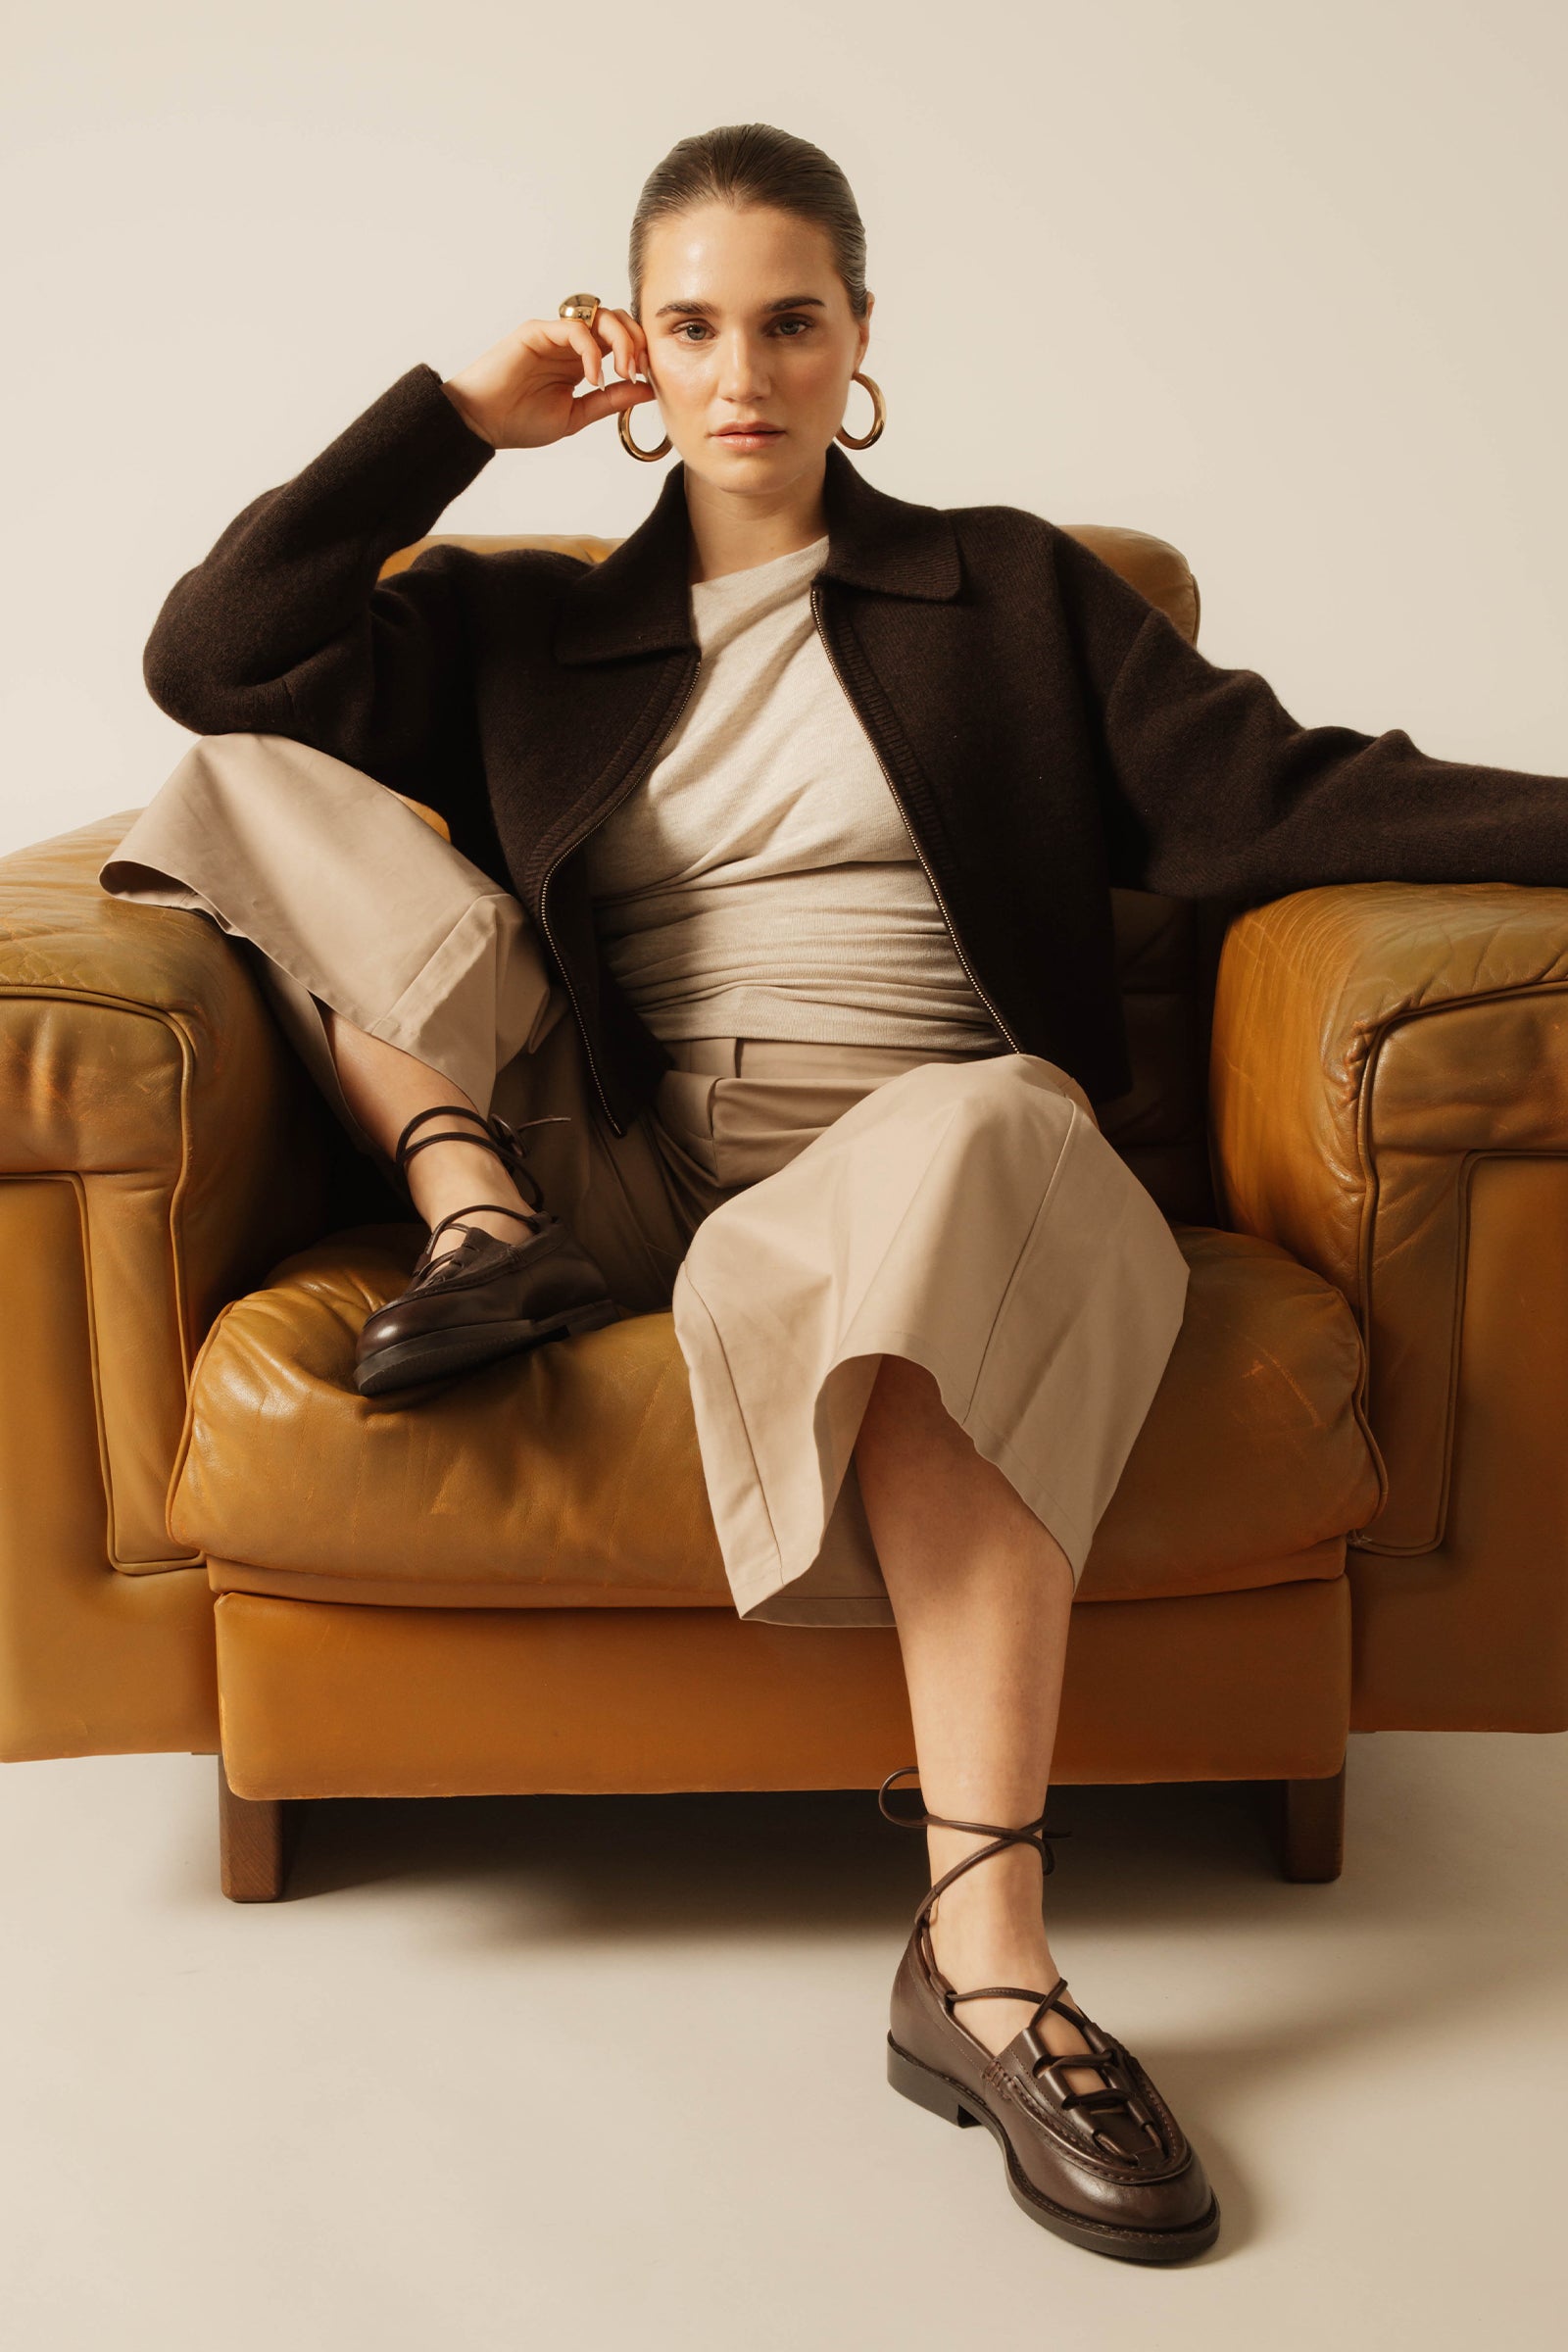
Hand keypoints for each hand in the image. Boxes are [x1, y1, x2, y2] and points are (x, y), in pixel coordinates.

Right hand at [440, 308, 657, 449]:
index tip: (648, 377)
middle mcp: (570, 342)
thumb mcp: (577, 415)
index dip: (640, 352)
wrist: (483, 424)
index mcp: (581, 360)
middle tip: (639, 370)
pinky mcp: (537, 331)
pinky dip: (591, 350)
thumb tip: (647, 389)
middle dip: (637, 340)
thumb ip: (611, 400)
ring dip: (621, 340)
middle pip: (616, 319)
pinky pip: (574, 327)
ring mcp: (554, 334)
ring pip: (599, 316)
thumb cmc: (520, 421)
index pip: (621, 339)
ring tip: (623, 371)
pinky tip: (593, 377)